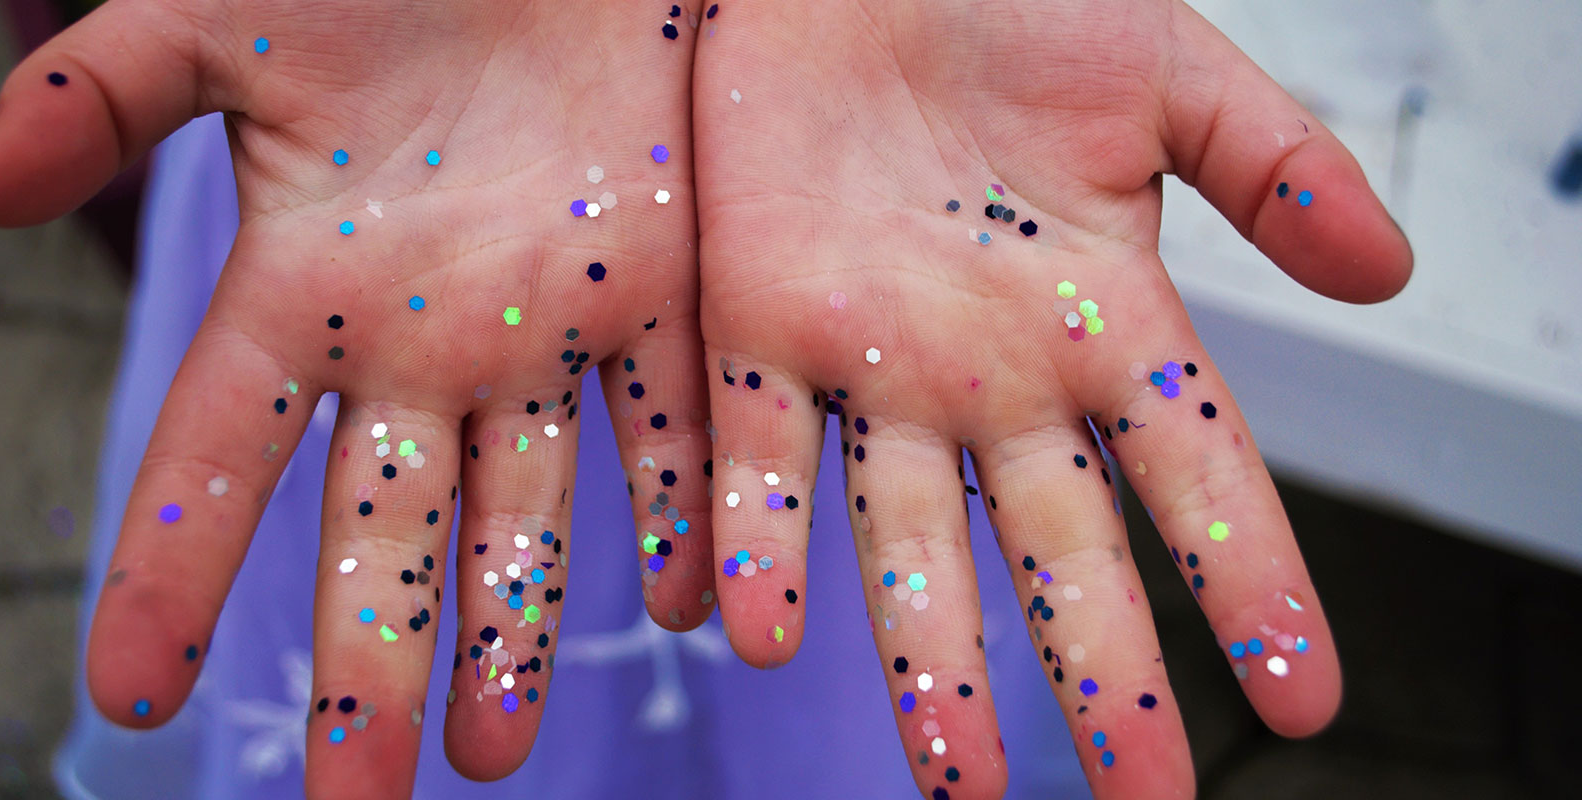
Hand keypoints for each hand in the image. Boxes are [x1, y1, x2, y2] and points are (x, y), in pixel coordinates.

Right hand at [0, 1, 711, 794]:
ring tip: (491, 747)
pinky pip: (674, 428)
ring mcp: (547, 327)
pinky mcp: (663, 293)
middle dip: (369, 655)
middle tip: (359, 795)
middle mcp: (426, 337)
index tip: (128, 699)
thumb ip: (112, 88)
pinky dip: (687, 514)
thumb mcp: (222, 13)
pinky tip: (687, 608)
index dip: (170, 568)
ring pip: (528, 509)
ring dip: (514, 626)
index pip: (218, 452)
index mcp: (308, 281)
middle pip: (382, 525)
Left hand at [692, 2, 1408, 797]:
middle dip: (1102, 676)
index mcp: (1104, 316)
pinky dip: (759, 543)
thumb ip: (1271, 163)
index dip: (1254, 585)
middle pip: (1062, 549)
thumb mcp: (1166, 74)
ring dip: (930, 661)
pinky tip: (761, 635)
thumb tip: (1393, 269)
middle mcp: (994, 371)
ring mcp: (875, 362)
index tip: (1309, 703)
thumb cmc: (1012, 1)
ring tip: (958, 782)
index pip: (1201, 476)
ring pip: (908, 540)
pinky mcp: (760, 327)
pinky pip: (760, 457)